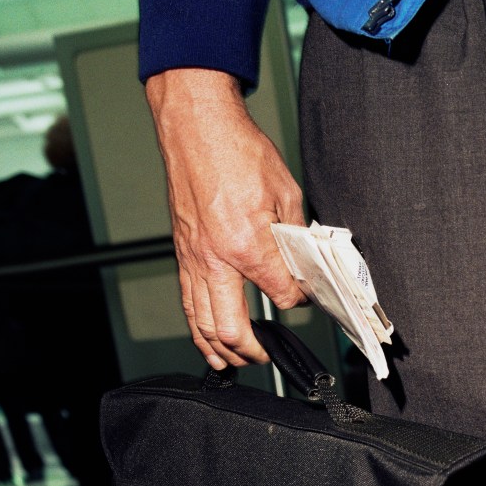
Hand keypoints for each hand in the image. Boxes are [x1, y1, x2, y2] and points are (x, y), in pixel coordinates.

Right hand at [145, 68, 306, 368]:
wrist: (195, 123)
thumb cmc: (237, 148)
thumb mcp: (286, 192)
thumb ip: (295, 236)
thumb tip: (303, 263)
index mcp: (248, 246)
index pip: (281, 297)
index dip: (298, 303)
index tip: (304, 298)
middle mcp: (216, 259)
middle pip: (230, 328)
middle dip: (250, 350)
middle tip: (264, 357)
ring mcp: (193, 257)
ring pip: (200, 321)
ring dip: (217, 348)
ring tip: (232, 362)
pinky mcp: (181, 249)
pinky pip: (187, 299)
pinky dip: (196, 325)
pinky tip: (205, 335)